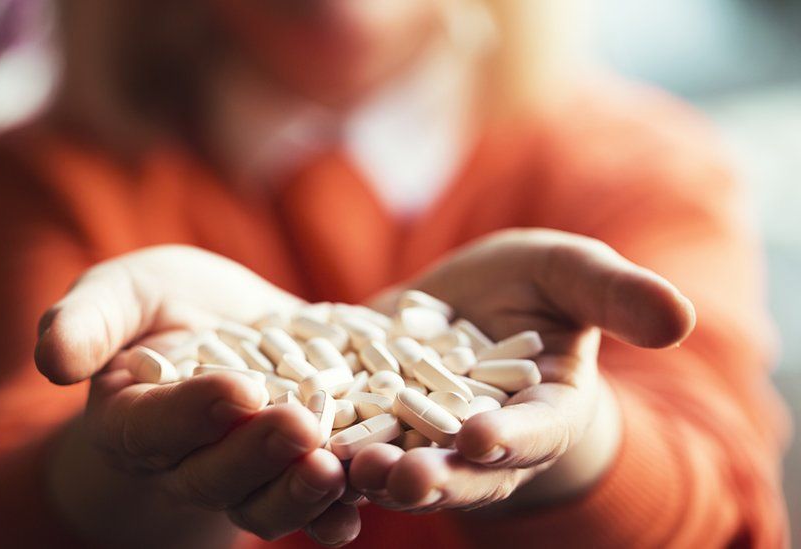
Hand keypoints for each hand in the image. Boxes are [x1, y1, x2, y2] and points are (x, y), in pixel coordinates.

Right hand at [36, 246, 359, 546]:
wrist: (221, 327)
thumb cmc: (159, 306)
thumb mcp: (121, 293)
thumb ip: (86, 321)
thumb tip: (52, 360)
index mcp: (132, 420)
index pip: (154, 426)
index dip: (192, 414)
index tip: (235, 389)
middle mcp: (186, 460)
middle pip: (216, 473)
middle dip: (257, 454)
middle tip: (298, 428)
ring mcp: (244, 472)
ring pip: (266, 501)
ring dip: (303, 493)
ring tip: (340, 471)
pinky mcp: (294, 468)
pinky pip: (313, 502)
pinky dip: (339, 508)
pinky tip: (369, 496)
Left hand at [348, 229, 694, 513]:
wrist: (467, 307)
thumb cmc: (532, 289)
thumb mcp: (569, 274)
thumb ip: (614, 295)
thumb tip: (681, 317)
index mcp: (542, 413)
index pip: (532, 432)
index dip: (510, 437)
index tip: (482, 435)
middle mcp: (482, 444)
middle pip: (461, 471)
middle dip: (434, 476)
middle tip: (403, 477)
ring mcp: (421, 440)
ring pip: (398, 468)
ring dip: (372, 477)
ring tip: (343, 470)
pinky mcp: (367, 424)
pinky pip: (347, 446)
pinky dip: (324, 452)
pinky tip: (292, 446)